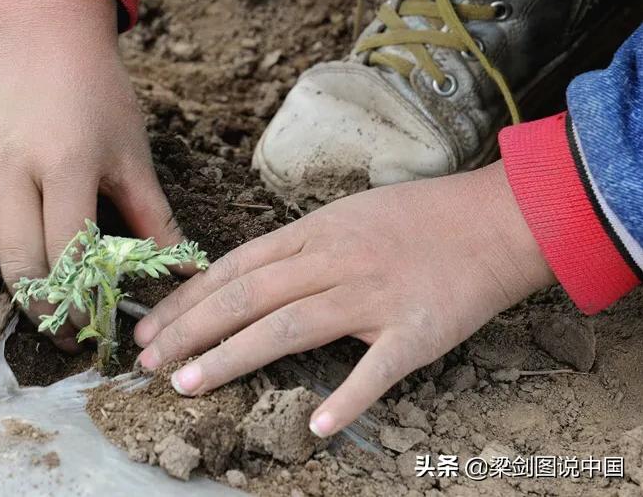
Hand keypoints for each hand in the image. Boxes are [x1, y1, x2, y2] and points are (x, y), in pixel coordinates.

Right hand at [0, 0, 181, 348]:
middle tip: (51, 334)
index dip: (82, 297)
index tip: (91, 326)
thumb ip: (152, 216)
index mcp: (67, 166)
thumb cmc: (100, 96)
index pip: (69, 252)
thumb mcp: (133, 153)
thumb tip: (185, 268)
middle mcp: (11, 163)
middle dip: (35, 304)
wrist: (55, 30)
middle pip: (15, 255)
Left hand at [134, 161, 554, 436]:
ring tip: (189, 386)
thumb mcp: (345, 216)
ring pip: (289, 327)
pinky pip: (377, 369)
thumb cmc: (416, 217)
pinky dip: (349, 397)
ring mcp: (373, 295)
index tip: (152, 327)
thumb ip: (297, 247)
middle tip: (148, 362)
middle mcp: (333, 261)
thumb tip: (247, 277)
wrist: (493, 219)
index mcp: (313, 233)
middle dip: (190, 330)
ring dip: (233, 357)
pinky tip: (318, 425)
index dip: (187, 299)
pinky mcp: (415, 330)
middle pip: (247, 297)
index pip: (234, 268)